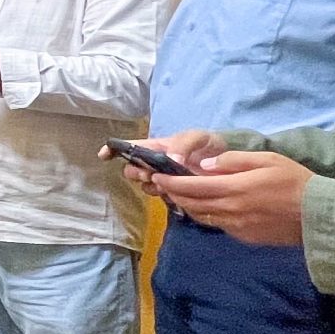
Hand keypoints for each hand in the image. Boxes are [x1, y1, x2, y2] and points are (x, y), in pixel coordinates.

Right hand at [106, 130, 228, 198]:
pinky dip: (163, 194)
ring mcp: (162, 180)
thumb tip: (170, 160)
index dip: (112, 150)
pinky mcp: (173, 193)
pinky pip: (160, 196)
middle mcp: (153, 163)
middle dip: (135, 172)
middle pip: (131, 170)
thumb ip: (183, 145)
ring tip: (164, 182)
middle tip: (150, 173)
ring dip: (150, 185)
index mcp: (155, 146)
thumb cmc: (208, 144)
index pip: (127, 146)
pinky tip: (175, 190)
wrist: (229, 164)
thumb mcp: (197, 137)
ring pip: (144, 185)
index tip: (104, 156)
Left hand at [151, 151, 312, 245]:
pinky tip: (205, 207)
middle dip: (174, 194)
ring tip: (178, 195)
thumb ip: (234, 161)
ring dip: (187, 206)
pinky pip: (217, 224)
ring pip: (202, 216)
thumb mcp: (267, 160)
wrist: (317, 216)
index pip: (192, 187)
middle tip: (162, 184)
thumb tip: (205, 165)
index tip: (157, 175)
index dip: (171, 182)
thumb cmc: (295, 181)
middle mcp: (230, 210)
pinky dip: (205, 214)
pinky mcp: (244, 236)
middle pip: (192, 204)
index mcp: (234, 189)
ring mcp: (236, 226)